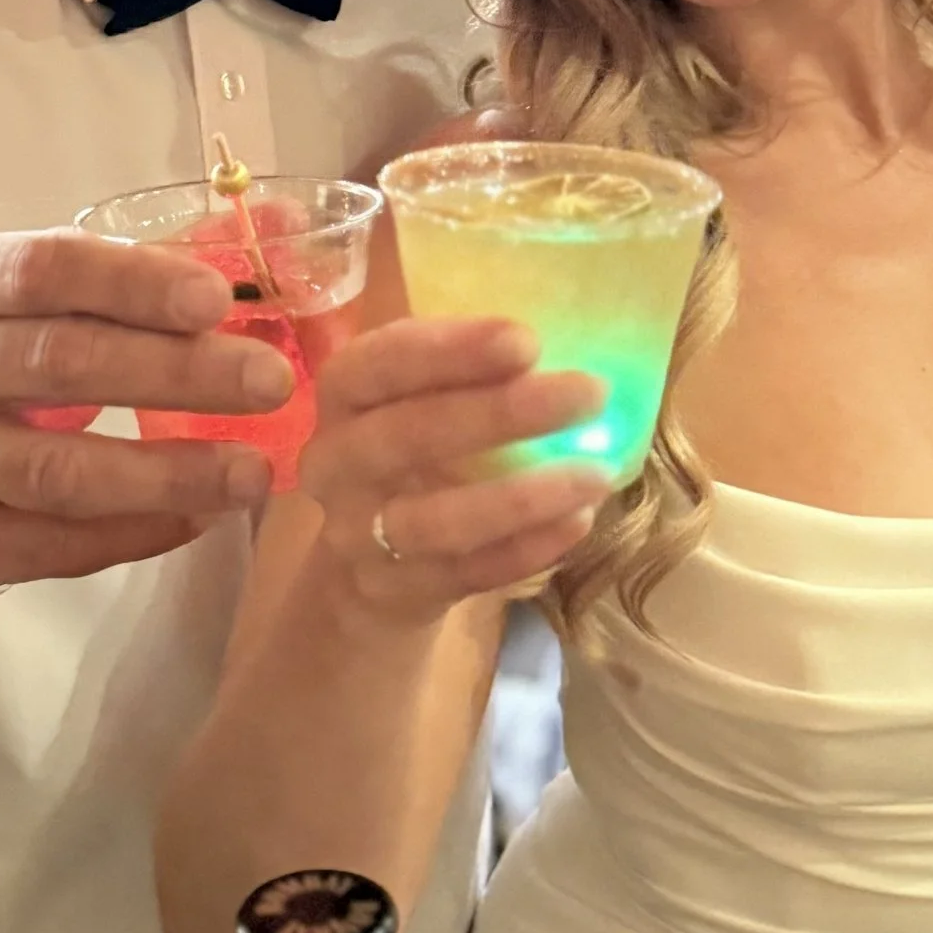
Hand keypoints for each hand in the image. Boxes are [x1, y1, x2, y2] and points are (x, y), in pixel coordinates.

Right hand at [0, 232, 286, 593]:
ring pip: (59, 471)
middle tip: (269, 382)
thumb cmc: (1, 361)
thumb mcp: (42, 300)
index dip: (131, 283)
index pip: (44, 270)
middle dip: (175, 373)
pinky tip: (200, 518)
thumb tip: (282, 223)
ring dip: (167, 472)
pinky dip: (136, 533)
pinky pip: (54, 544)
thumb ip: (146, 269)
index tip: (217, 297)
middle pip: (60, 364)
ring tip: (252, 473)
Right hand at [300, 318, 613, 623]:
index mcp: (343, 395)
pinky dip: (525, 549)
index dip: (449, 352)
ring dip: (523, 498)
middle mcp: (334, 463)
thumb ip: (474, 371)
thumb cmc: (415, 446)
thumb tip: (575, 345)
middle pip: (408, 436)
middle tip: (588, 393)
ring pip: (436, 521)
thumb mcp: (422, 396)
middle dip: (502, 414)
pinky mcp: (392, 591)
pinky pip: (464, 574)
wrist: (367, 558)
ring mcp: (356, 535)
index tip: (527, 341)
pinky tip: (578, 521)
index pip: (379, 363)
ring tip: (598, 474)